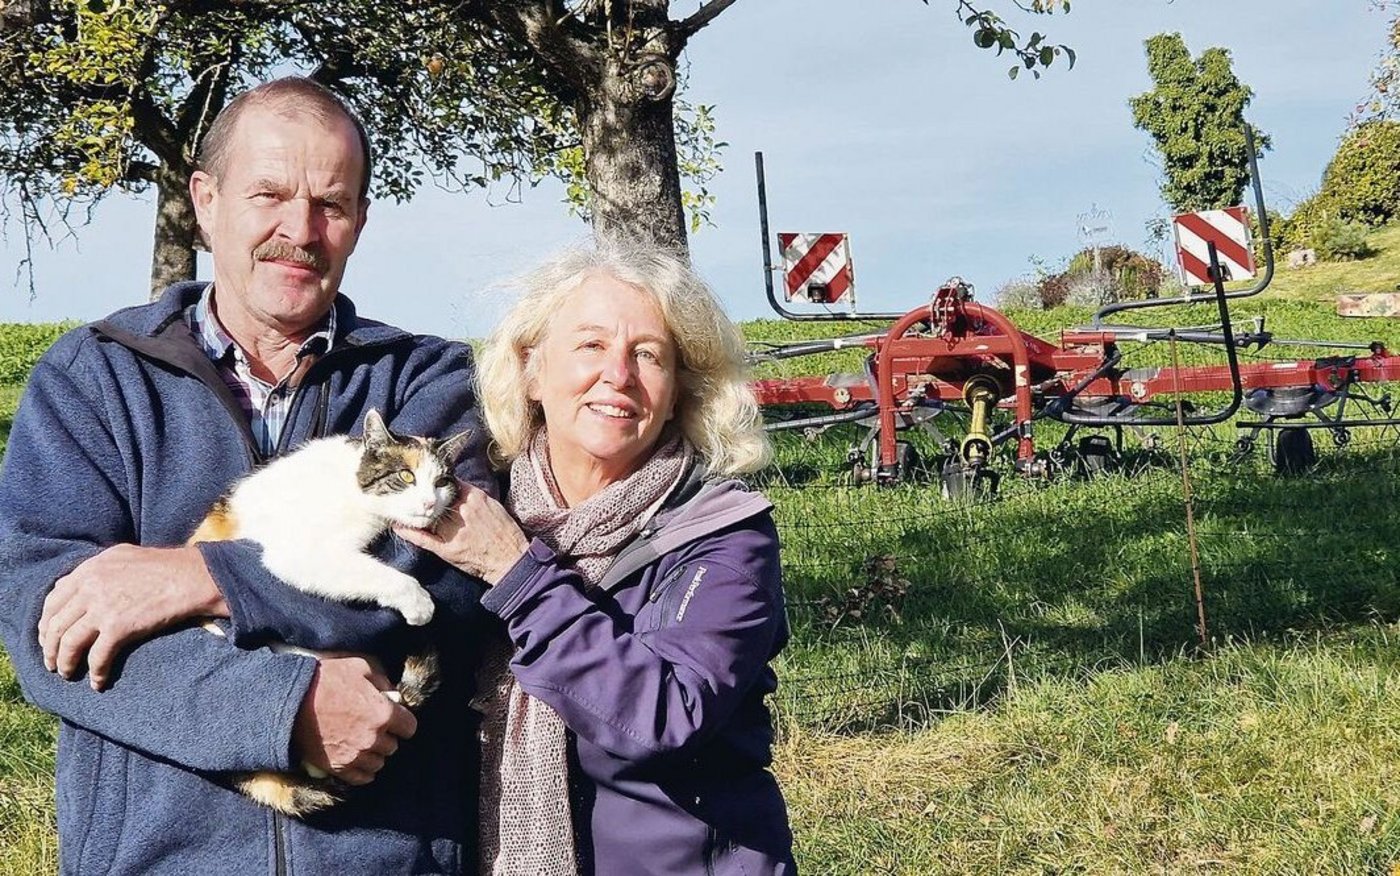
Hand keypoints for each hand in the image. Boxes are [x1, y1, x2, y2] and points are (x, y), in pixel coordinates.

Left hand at [38, 544, 228, 689]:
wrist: (192, 577)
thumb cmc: (164, 566)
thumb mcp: (122, 556)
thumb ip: (95, 569)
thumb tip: (74, 583)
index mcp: (89, 569)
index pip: (53, 600)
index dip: (46, 622)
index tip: (48, 637)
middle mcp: (90, 587)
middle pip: (56, 624)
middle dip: (49, 648)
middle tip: (52, 663)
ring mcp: (102, 607)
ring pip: (69, 643)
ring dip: (65, 663)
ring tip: (67, 674)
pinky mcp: (119, 627)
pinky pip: (97, 656)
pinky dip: (96, 673)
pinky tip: (98, 682)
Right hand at [292, 655, 416, 784]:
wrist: (289, 700)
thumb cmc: (326, 679)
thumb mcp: (360, 667)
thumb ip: (382, 682)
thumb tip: (393, 695)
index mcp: (383, 714)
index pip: (409, 727)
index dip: (403, 721)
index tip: (396, 718)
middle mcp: (373, 739)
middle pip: (393, 746)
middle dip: (387, 736)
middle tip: (373, 727)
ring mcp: (355, 755)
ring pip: (378, 763)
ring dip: (374, 754)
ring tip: (362, 742)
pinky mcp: (338, 767)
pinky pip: (362, 778)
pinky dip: (362, 771)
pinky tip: (357, 759)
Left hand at [394, 482, 528, 585]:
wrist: (511, 560)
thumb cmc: (507, 534)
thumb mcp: (495, 507)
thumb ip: (476, 497)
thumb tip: (459, 487)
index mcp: (475, 498)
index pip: (449, 482)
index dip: (437, 480)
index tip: (428, 477)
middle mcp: (461, 511)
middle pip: (435, 498)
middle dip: (423, 495)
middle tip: (407, 487)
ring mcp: (453, 531)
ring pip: (427, 516)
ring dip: (413, 512)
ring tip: (397, 505)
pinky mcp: (447, 549)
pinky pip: (423, 539)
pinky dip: (409, 532)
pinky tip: (397, 526)